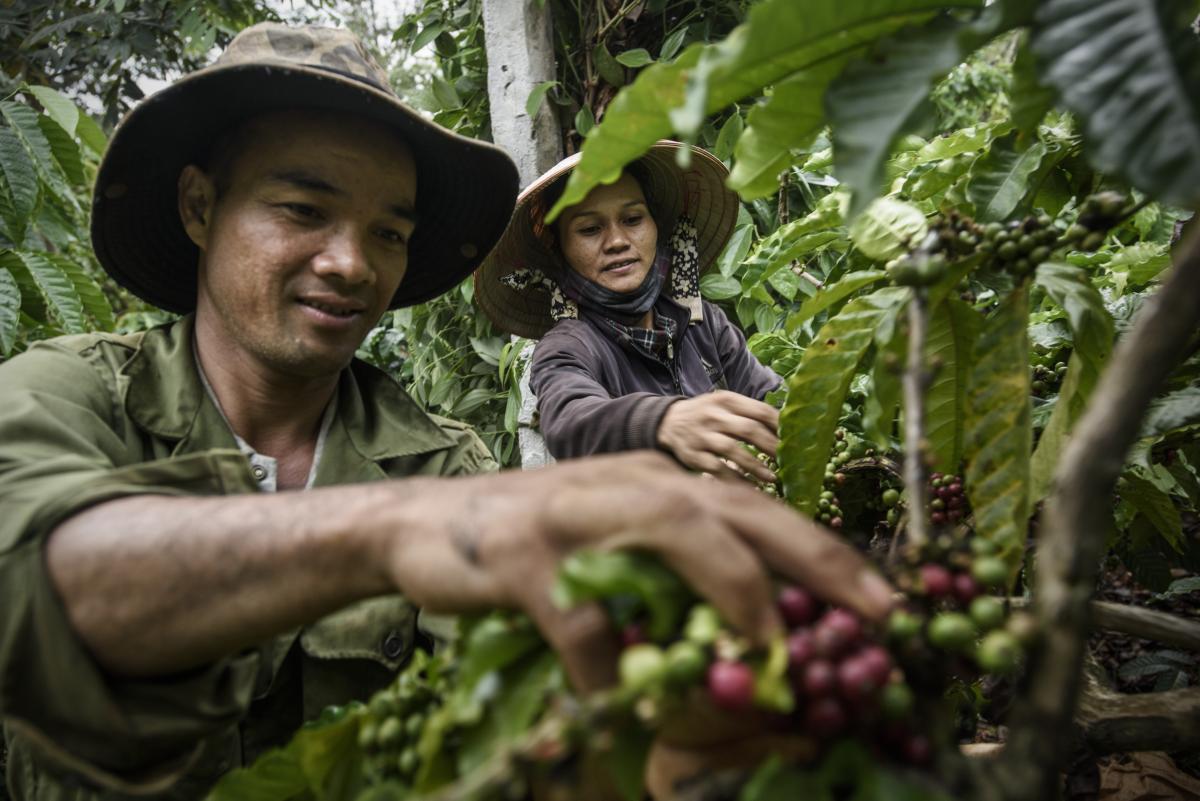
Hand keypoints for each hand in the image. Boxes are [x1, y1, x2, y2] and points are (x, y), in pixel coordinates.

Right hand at [381, 452, 892, 693]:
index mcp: (660, 482)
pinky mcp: (523, 552)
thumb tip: (755, 633)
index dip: (826, 554)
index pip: (759, 510)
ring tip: (768, 656)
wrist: (425, 528)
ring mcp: (576, 511)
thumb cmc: (535, 546)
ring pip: (674, 533)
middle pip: (737, 508)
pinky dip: (613, 668)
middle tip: (874, 617)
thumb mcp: (614, 546)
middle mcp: (629, 483)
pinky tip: (622, 707)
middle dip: (814, 558)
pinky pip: (582, 614)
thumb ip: (674, 574)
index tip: (885, 605)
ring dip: (731, 592)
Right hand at [655, 391, 778, 482]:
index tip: (795, 438)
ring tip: (772, 478)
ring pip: (733, 450)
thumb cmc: (706, 414)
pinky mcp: (694, 456)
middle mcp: (714, 416)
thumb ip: (749, 412)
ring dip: (755, 466)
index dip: (779, 426)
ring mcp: (702, 436)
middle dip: (772, 446)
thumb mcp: (724, 404)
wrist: (667, 422)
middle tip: (788, 460)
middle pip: (749, 430)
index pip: (759, 410)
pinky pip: (717, 469)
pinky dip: (735, 479)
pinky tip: (751, 487)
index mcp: (726, 400)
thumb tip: (785, 426)